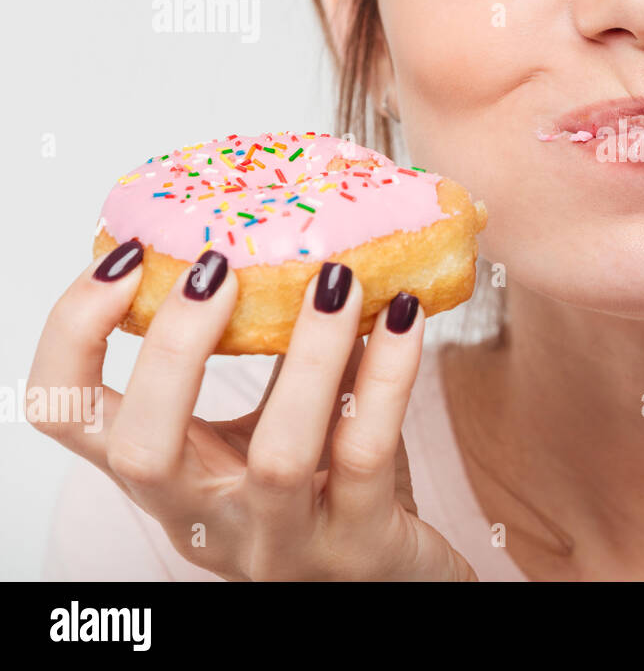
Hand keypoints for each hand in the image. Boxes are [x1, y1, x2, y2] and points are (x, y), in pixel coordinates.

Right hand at [28, 243, 475, 580]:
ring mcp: (283, 542)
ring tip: (337, 280)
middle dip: (173, 351)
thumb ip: (276, 345)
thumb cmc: (333, 489)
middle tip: (216, 268)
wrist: (400, 582)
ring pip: (274, 458)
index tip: (124, 257)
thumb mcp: (285, 417)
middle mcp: (207, 519)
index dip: (73, 337)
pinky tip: (407, 317)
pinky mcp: (359, 547)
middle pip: (142, 451)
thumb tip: (292, 231)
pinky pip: (366, 454)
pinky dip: (389, 377)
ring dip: (307, 356)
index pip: (67, 415)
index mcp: (171, 476)